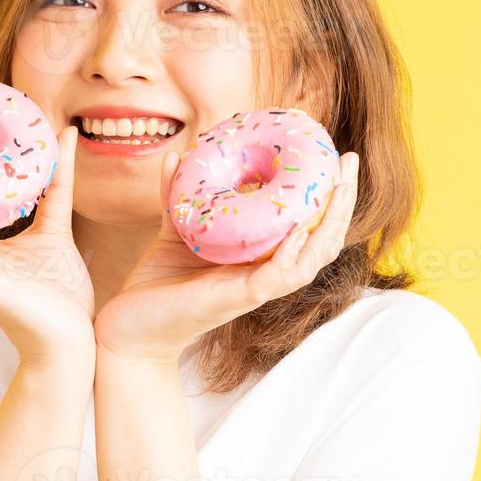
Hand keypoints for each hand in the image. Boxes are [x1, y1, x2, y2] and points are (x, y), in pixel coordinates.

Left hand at [93, 148, 360, 362]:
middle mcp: (266, 273)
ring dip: (330, 224)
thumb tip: (177, 155)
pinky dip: (293, 253)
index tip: (338, 159)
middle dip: (343, 201)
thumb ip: (179, 195)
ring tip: (339, 188)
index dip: (329, 197)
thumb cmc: (159, 284)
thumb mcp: (176, 230)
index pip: (310, 227)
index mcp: (261, 257)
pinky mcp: (239, 299)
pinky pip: (278, 277)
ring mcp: (256, 288)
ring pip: (311, 260)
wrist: (131, 326)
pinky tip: (299, 228)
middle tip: (349, 163)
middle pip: (323, 241)